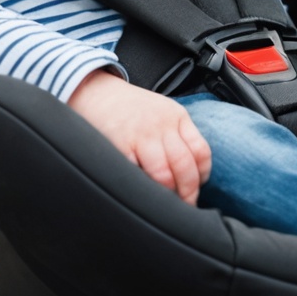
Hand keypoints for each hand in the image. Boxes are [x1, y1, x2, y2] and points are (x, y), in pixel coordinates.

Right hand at [67, 69, 211, 203]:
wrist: (94, 90)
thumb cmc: (129, 107)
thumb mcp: (161, 111)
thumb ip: (177, 135)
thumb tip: (192, 172)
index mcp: (177, 116)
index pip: (201, 152)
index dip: (202, 176)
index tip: (197, 188)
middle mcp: (162, 125)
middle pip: (185, 166)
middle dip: (188, 193)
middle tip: (184, 206)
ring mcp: (141, 135)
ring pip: (164, 175)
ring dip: (168, 196)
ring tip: (166, 205)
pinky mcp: (120, 145)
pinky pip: (137, 174)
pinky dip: (143, 189)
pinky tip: (144, 195)